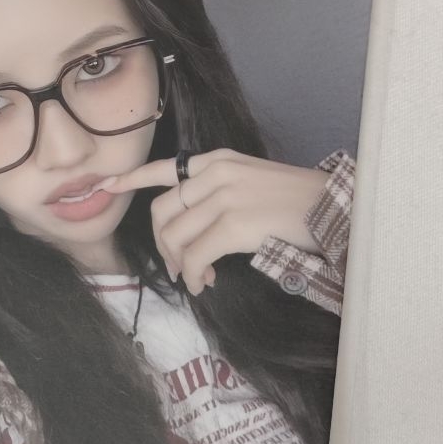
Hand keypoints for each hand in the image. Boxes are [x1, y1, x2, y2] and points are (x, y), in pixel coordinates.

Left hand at [95, 149, 328, 295]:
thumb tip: (193, 228)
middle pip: (162, 212)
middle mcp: (216, 174)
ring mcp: (224, 198)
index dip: (132, 178)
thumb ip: (220, 192)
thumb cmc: (299, 203)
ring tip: (198, 277)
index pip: (165, 167)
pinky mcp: (234, 225)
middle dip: (162, 244)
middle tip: (177, 267)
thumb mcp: (254, 182)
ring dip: (180, 265)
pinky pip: (195, 256)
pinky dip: (194, 275)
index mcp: (219, 161)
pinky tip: (205, 282)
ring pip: (175, 237)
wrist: (334, 209)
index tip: (108, 185)